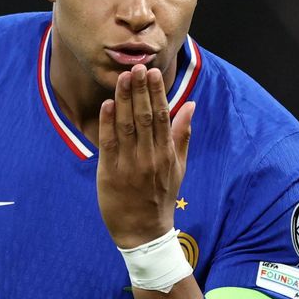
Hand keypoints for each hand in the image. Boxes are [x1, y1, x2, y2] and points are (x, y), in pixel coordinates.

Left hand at [96, 64, 195, 248]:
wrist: (144, 232)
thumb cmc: (161, 196)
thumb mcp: (179, 166)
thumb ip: (183, 134)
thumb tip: (191, 105)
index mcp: (166, 153)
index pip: (161, 116)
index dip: (156, 93)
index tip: (153, 72)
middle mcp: (149, 157)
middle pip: (144, 117)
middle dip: (140, 90)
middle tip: (137, 67)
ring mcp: (129, 165)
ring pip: (126, 126)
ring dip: (124, 100)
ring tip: (123, 78)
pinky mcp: (110, 173)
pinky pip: (109, 144)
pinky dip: (108, 122)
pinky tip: (108, 104)